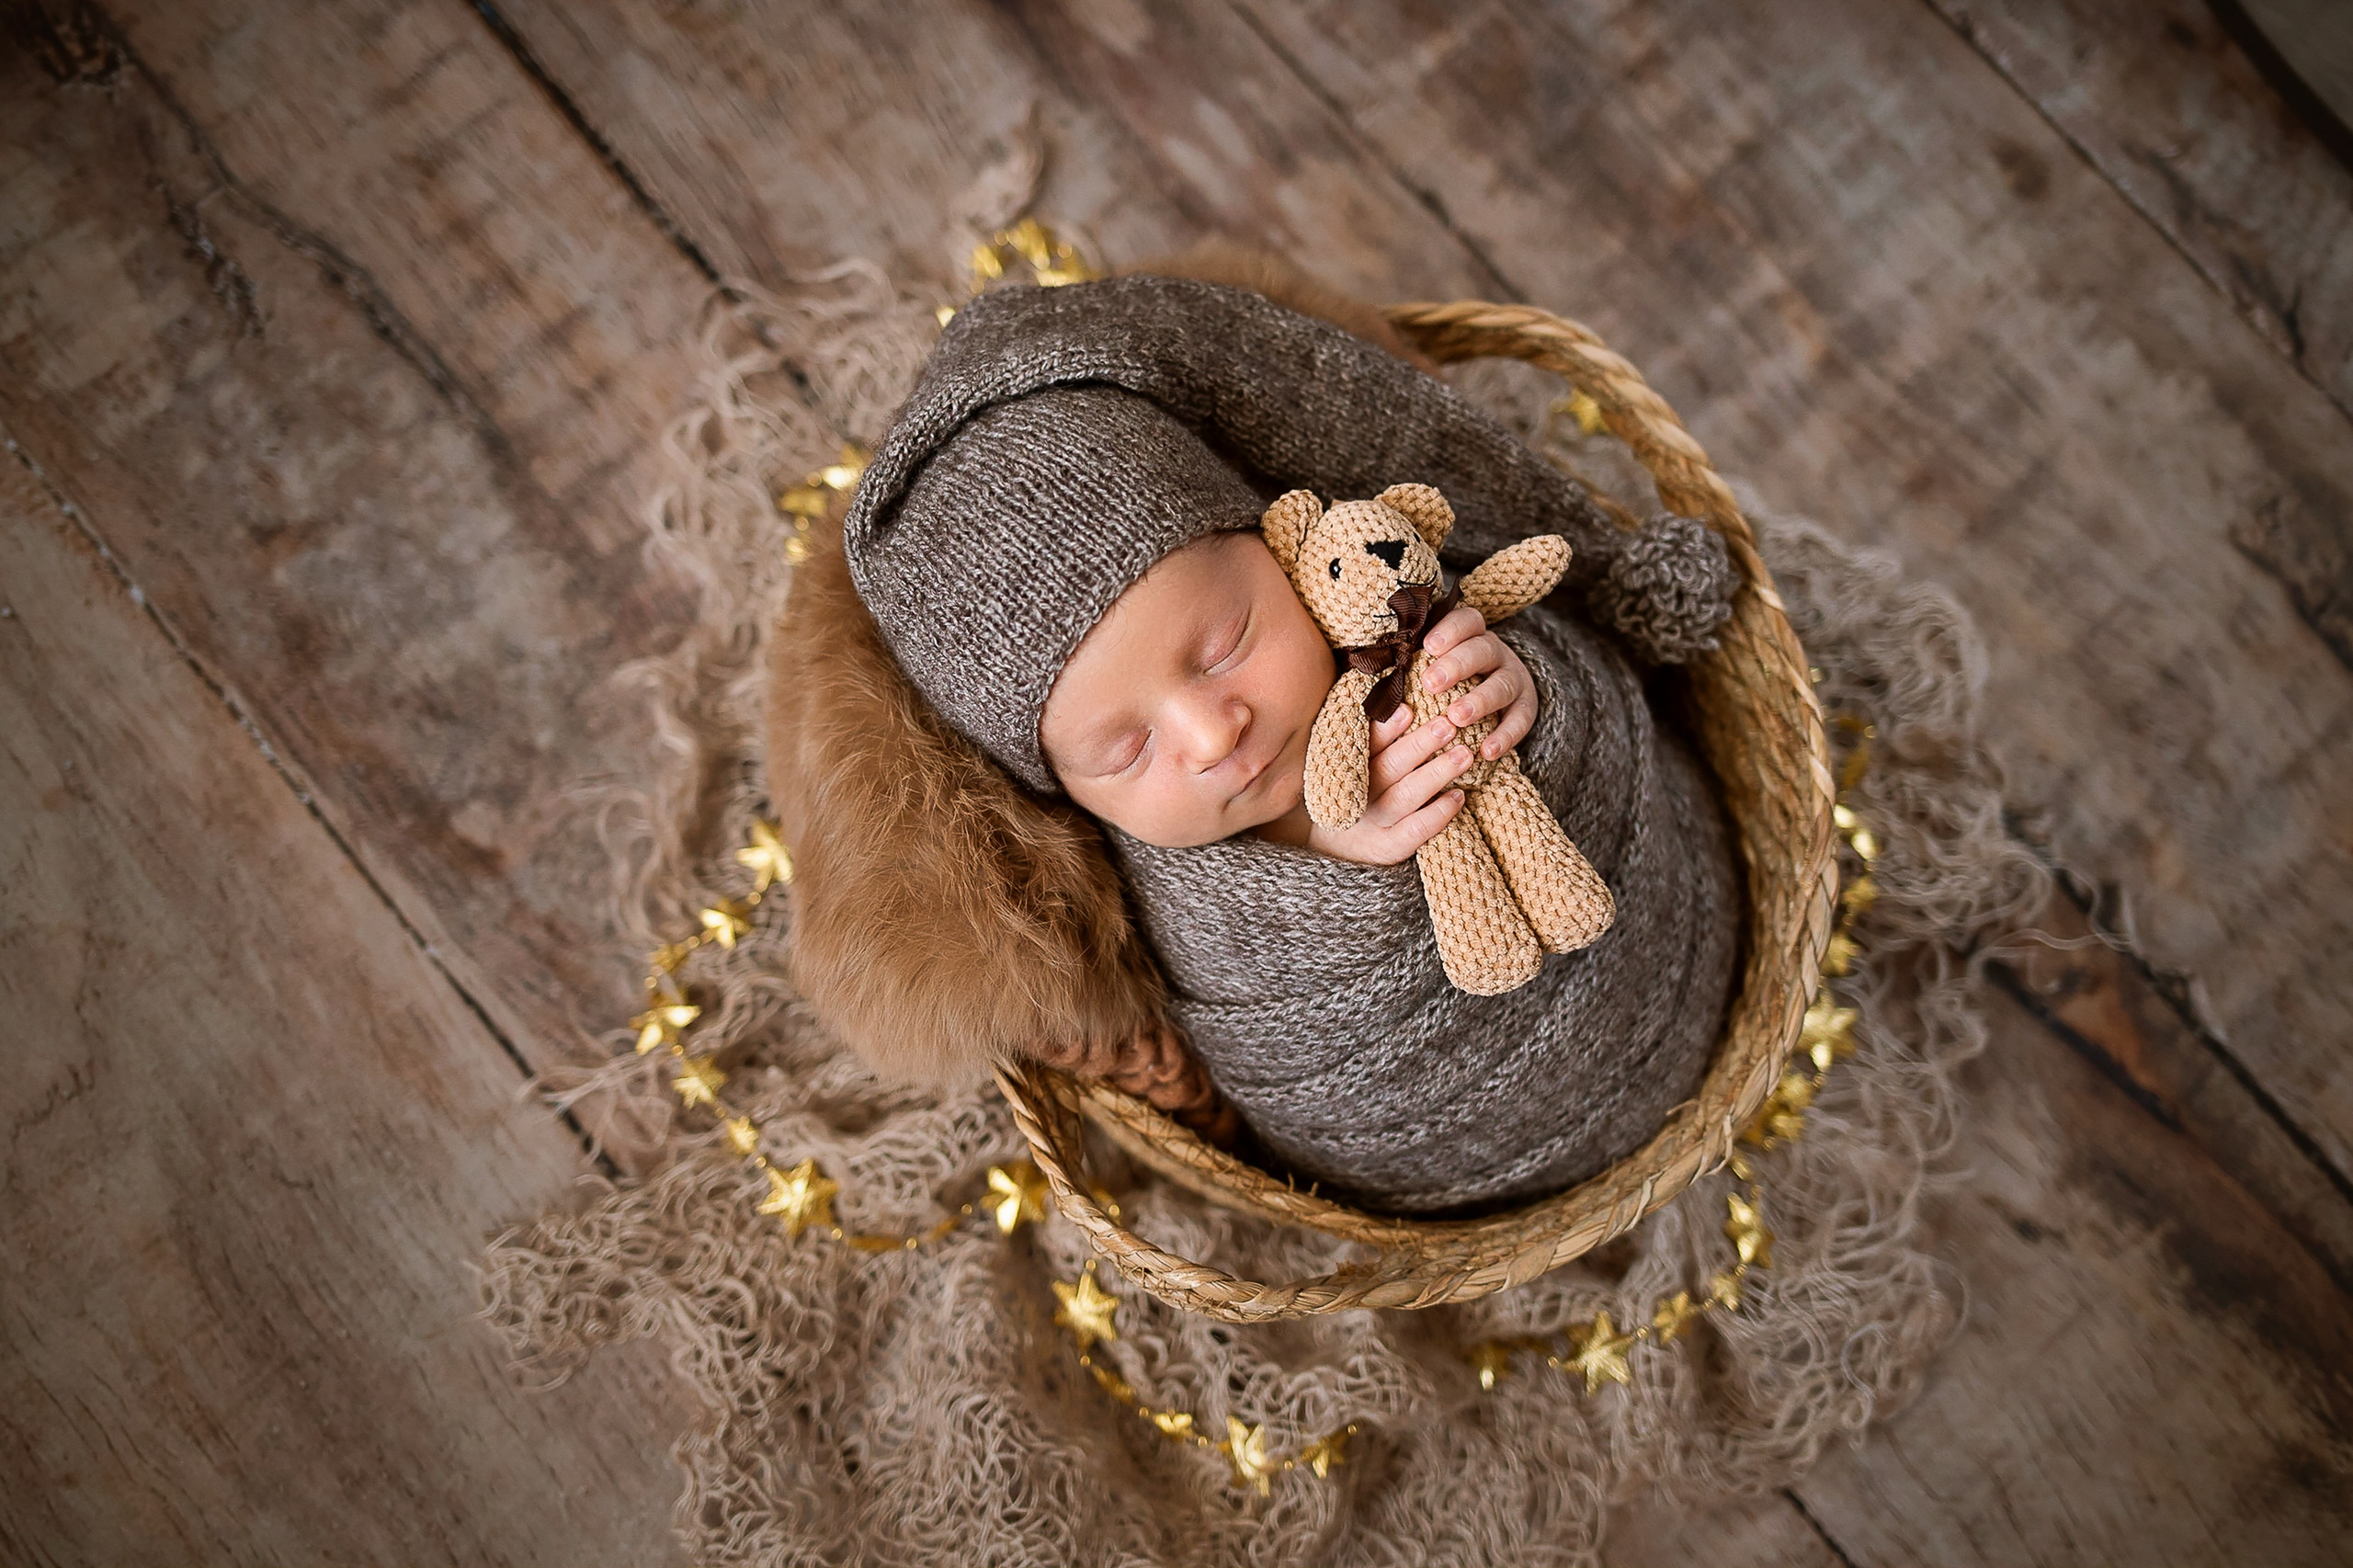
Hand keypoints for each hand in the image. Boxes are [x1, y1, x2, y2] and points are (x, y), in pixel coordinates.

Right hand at [1308, 706, 1472, 865]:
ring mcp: (1373, 822)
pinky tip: (1459, 796)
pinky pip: (1415, 832)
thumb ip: (1369, 731)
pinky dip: (1437, 814)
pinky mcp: (1389, 847)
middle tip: (1449, 725)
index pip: (1363, 743)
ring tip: (1464, 754)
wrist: (1336, 843)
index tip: (1407, 709)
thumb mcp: (1351, 758)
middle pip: (1389, 767)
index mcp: (1345, 766)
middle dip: (1421, 744)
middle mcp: (1357, 794)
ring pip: (1405, 797)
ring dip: (1436, 774)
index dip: (1385, 727)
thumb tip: (1403, 697)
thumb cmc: (1355, 785)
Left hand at [1417, 605, 1536, 760]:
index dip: (1450, 630)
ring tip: (1456, 717)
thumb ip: (1413, 662)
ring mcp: (1514, 679)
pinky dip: (1505, 736)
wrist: (1504, 692)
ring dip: (1479, 701)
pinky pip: (1520, 721)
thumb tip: (1372, 666)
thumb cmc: (1452, 677)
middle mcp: (1496, 654)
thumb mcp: (1436, 662)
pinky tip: (1487, 751)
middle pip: (1482, 651)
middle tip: (1430, 683)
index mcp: (1472, 636)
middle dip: (1456, 665)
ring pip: (1502, 685)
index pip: (1467, 622)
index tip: (1428, 646)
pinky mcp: (1526, 708)